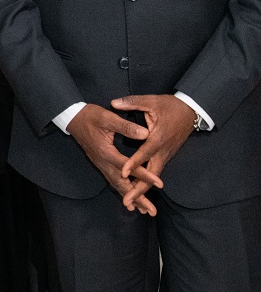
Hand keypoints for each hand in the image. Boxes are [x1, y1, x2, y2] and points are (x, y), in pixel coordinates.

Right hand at [66, 103, 156, 215]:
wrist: (71, 118)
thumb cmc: (89, 116)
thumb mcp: (106, 117)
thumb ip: (125, 126)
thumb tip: (146, 133)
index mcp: (106, 152)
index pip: (128, 167)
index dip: (144, 175)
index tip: (159, 184)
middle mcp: (103, 162)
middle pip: (121, 184)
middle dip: (137, 198)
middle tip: (151, 211)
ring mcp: (101, 164)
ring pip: (117, 185)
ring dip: (130, 198)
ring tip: (143, 210)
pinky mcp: (101, 163)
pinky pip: (113, 181)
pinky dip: (122, 191)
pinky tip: (128, 198)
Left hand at [113, 94, 195, 210]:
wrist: (191, 111)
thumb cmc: (170, 105)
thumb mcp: (151, 101)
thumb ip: (132, 102)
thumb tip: (113, 103)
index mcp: (159, 137)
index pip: (145, 153)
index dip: (134, 163)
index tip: (123, 172)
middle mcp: (163, 150)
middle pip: (152, 174)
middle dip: (139, 189)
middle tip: (127, 201)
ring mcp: (166, 155)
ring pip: (154, 176)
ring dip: (142, 190)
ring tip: (129, 203)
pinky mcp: (165, 156)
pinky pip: (155, 172)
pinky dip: (147, 184)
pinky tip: (137, 192)